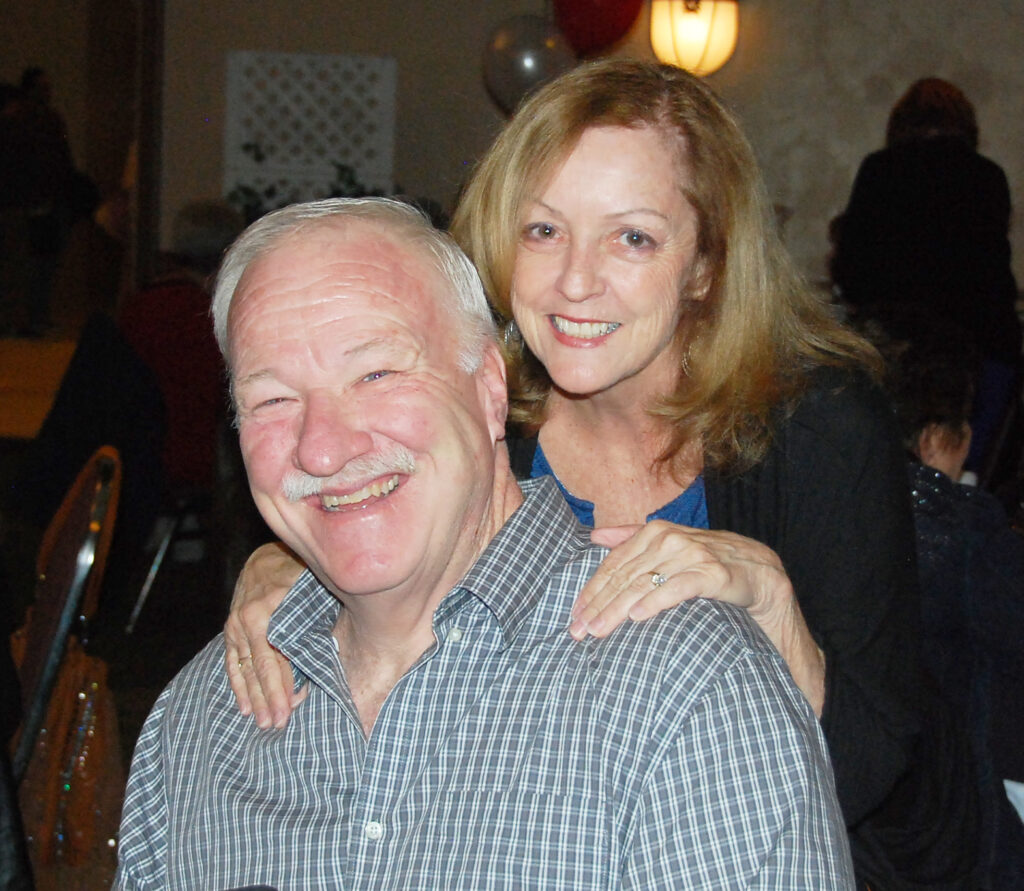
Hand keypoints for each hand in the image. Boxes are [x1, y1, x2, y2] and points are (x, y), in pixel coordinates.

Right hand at [224, 542, 306, 728]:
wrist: (265, 560)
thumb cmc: (296, 574)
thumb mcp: (310, 587)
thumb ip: (316, 615)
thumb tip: (332, 651)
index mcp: (269, 610)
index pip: (276, 656)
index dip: (284, 683)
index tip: (292, 706)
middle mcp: (248, 620)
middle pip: (260, 667)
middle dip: (269, 698)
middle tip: (276, 724)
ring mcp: (235, 626)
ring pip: (245, 669)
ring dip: (253, 698)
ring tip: (262, 722)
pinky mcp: (230, 631)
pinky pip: (232, 663)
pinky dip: (238, 685)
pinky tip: (243, 707)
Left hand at [570, 520, 823, 714]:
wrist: (761, 574)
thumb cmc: (709, 564)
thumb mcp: (669, 548)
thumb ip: (632, 539)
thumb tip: (595, 536)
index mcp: (655, 532)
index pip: (614, 564)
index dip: (591, 590)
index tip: (574, 615)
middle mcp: (670, 538)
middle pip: (624, 576)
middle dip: (598, 605)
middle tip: (578, 632)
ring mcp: (692, 554)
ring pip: (644, 584)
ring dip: (617, 610)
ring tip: (598, 631)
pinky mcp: (714, 573)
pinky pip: (678, 588)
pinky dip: (656, 602)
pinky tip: (637, 618)